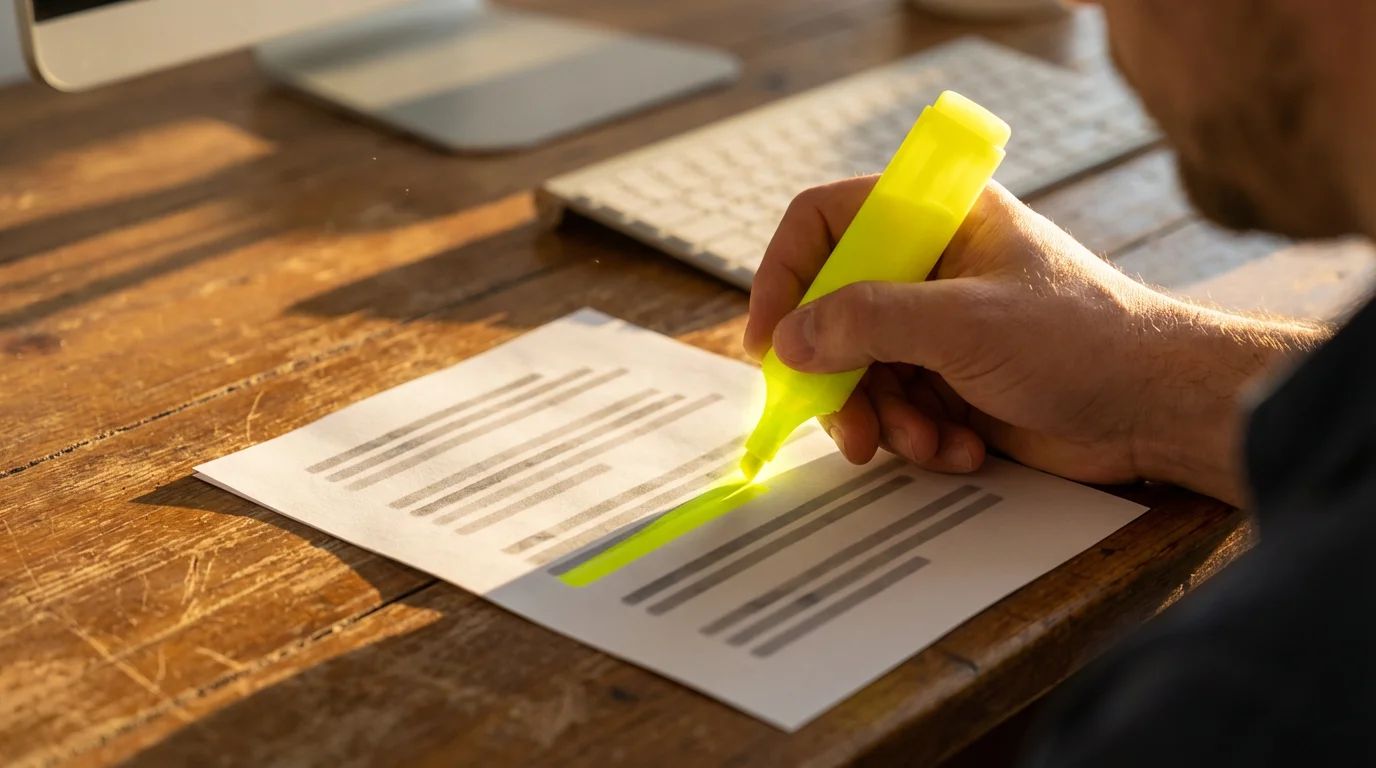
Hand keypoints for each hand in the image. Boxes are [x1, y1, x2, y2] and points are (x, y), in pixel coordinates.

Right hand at [743, 177, 1327, 504]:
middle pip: (832, 310)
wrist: (1156, 410)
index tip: (771, 339)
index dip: (785, 274)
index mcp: (935, 218)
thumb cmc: (1083, 341)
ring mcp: (937, 327)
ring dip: (883, 417)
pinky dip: (917, 437)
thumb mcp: (963, 323)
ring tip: (926, 441)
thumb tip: (789, 339)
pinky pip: (895, 408)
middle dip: (836, 376)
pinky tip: (960, 451)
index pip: (827, 221)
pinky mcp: (951, 382)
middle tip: (845, 425)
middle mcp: (929, 266)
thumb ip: (867, 321)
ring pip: (858, 370)